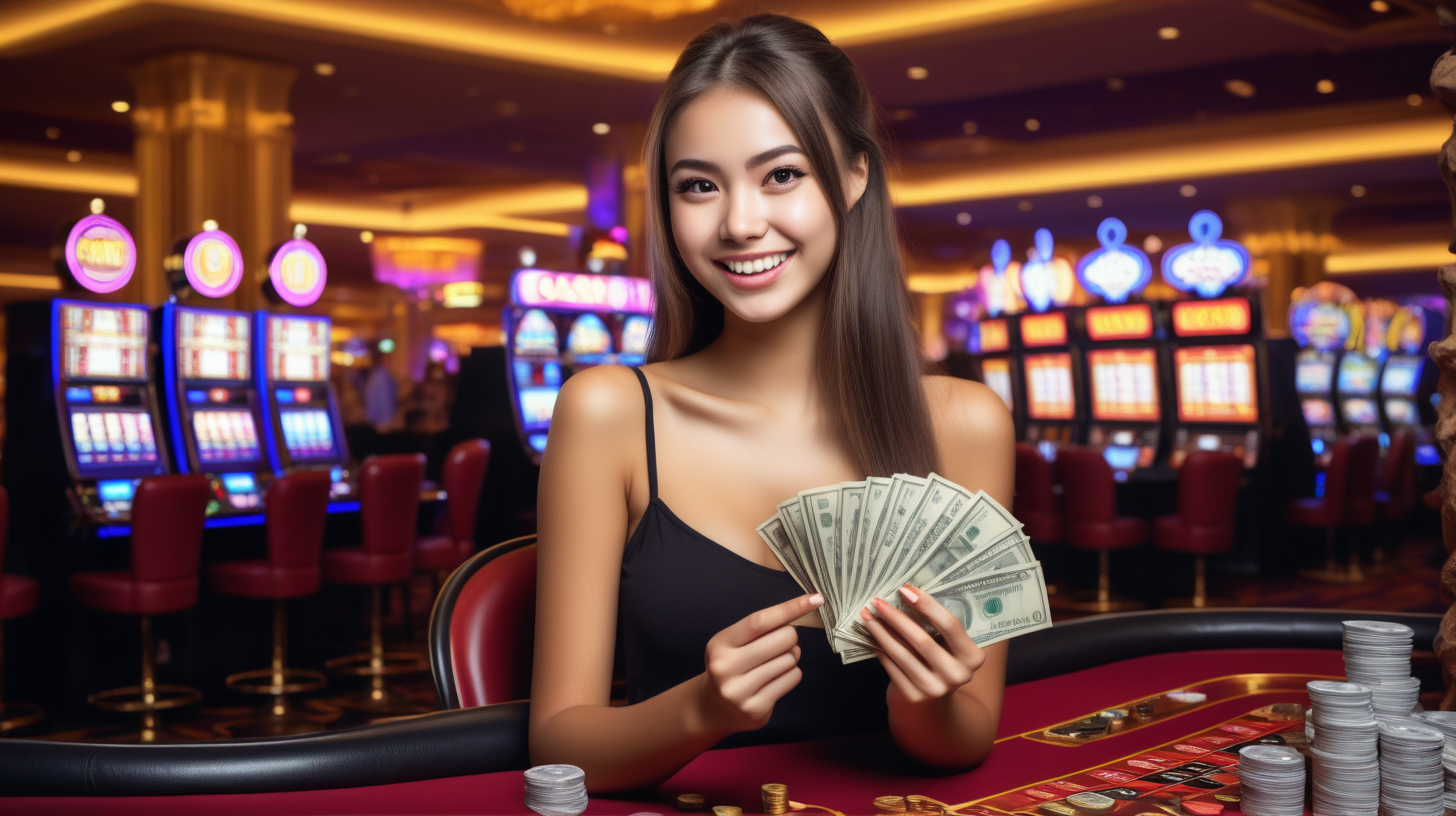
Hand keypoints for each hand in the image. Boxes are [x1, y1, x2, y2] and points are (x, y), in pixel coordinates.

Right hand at [697, 593, 820, 734]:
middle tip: (781, 643)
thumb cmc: (733, 664)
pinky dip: (791, 674)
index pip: (760, 621)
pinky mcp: (755, 708)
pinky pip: (792, 679)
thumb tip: (803, 608)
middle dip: (790, 637)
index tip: (815, 599)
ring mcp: (739, 690)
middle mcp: (726, 666)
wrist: (715, 706)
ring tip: (774, 663)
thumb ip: (762, 628)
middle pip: (781, 639)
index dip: (790, 608)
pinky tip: (777, 678)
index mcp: (721, 643)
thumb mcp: (734, 642)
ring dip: (790, 657)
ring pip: (789, 660)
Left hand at [859, 585, 985, 704]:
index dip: (927, 605)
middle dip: (896, 618)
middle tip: (877, 601)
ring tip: (868, 615)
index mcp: (972, 657)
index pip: (950, 626)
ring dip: (882, 632)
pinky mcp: (914, 696)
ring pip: (902, 654)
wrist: (933, 695)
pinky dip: (880, 648)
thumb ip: (937, 625)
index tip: (905, 589)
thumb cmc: (940, 657)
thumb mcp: (949, 643)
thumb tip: (906, 594)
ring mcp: (935, 689)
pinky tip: (872, 634)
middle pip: (923, 640)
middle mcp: (957, 675)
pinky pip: (892, 666)